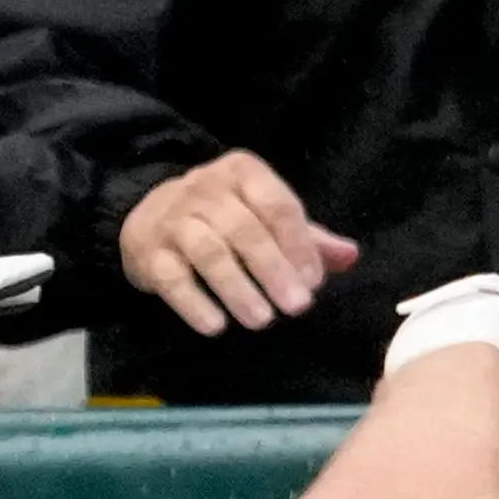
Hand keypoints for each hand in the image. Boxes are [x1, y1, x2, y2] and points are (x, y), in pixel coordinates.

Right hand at [117, 153, 358, 337]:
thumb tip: (351, 256)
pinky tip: (216, 327)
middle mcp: (206, 189)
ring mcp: (173, 220)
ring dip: (238, 289)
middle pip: (246, 231)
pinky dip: (194, 304)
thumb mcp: (264, 212)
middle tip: (297, 306)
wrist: (147, 213)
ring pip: (210, 254)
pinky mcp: (148, 252)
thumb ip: (307, 235)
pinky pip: (172, 279)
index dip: (298, 245)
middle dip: (274, 271)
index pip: (279, 206)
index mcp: (244, 172)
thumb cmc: (222, 215)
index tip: (314, 282)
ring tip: (263, 320)